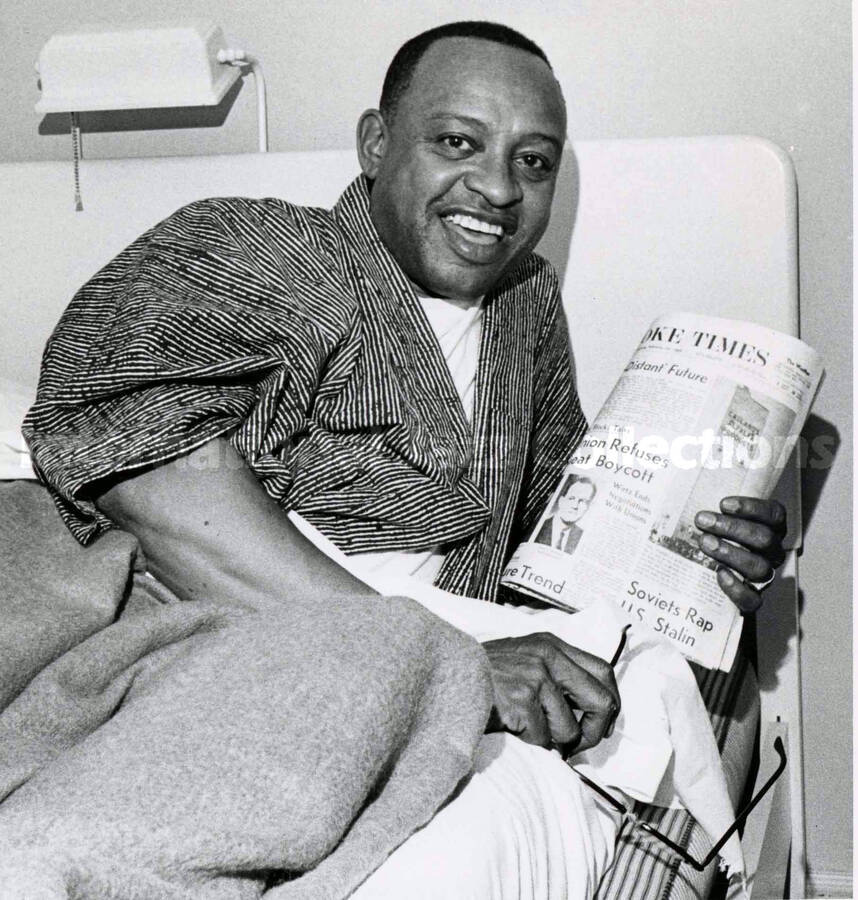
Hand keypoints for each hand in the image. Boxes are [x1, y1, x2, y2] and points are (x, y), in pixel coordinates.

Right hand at [482, 632, 619, 755]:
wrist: (443, 676)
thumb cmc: (482, 676)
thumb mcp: (522, 658)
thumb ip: (554, 671)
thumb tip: (589, 707)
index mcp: (551, 644)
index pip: (603, 671)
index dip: (609, 703)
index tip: (600, 724)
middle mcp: (548, 655)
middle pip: (602, 701)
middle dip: (594, 732)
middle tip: (577, 747)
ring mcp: (534, 676)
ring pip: (570, 730)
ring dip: (553, 743)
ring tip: (530, 734)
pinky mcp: (521, 699)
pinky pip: (543, 740)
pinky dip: (530, 746)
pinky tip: (512, 732)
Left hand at [695, 496, 786, 612]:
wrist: (709, 584)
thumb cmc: (713, 541)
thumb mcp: (714, 522)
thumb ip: (711, 511)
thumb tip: (677, 495)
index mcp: (769, 530)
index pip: (774, 514)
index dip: (753, 507)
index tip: (723, 504)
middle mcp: (771, 553)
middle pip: (764, 539)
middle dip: (732, 528)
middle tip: (703, 521)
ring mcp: (764, 577)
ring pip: (759, 566)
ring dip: (731, 553)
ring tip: (704, 542)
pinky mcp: (752, 600)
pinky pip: (753, 599)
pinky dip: (736, 587)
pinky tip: (719, 574)